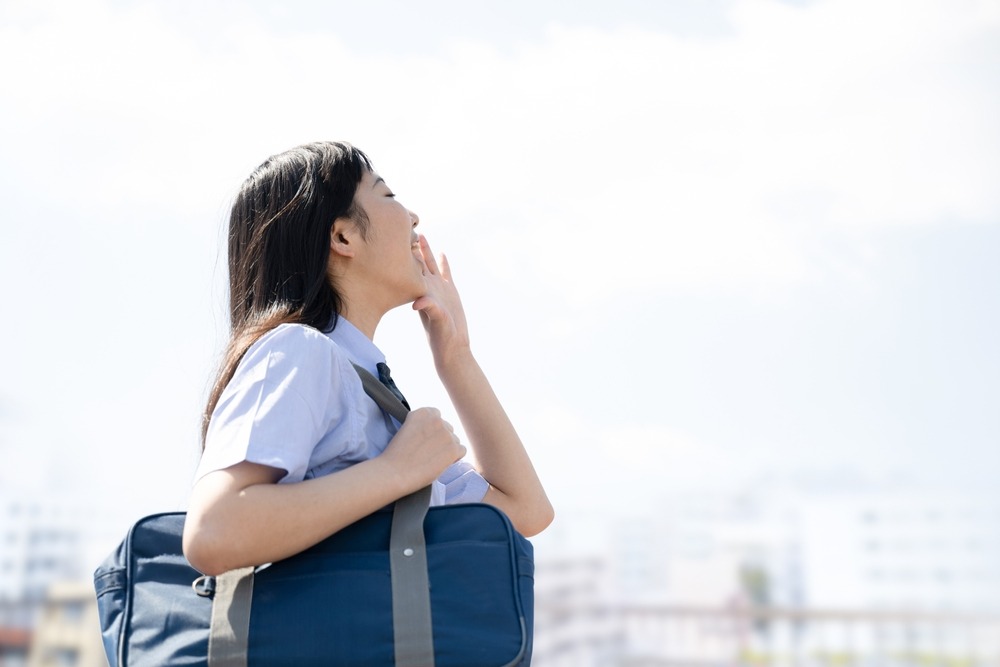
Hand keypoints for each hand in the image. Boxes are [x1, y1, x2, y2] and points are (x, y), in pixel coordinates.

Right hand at [381, 407, 466, 489]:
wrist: (393, 472)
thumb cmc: (396, 456)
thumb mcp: (407, 429)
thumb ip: (423, 426)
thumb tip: (437, 434)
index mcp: (423, 412)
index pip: (437, 416)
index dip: (432, 430)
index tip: (424, 440)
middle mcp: (436, 419)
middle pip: (447, 428)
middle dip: (441, 440)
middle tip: (427, 453)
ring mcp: (446, 433)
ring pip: (455, 441)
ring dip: (447, 449)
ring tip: (431, 460)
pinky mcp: (453, 449)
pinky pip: (462, 450)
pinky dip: (454, 458)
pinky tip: (440, 464)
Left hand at [412, 235, 471, 368]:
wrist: (453, 346)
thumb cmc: (440, 337)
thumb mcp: (435, 321)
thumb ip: (429, 309)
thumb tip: (418, 303)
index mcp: (422, 292)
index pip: (410, 270)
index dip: (403, 256)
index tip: (395, 239)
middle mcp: (428, 288)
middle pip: (417, 262)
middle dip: (411, 248)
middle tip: (403, 228)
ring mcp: (438, 289)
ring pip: (430, 265)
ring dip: (425, 251)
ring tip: (420, 235)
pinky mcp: (450, 293)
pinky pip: (445, 273)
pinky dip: (442, 263)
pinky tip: (441, 253)